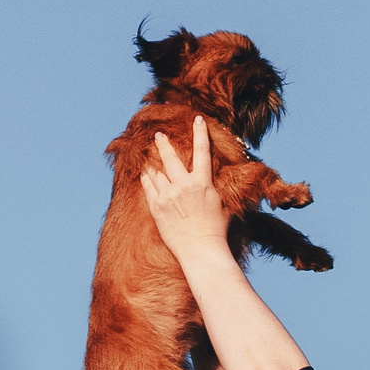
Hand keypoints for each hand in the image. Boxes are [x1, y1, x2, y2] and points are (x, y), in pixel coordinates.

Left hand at [140, 120, 233, 267]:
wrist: (201, 250)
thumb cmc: (217, 229)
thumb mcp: (224, 204)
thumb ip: (218, 187)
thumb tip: (221, 178)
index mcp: (203, 183)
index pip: (203, 151)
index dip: (200, 133)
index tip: (197, 119)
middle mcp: (183, 186)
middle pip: (171, 158)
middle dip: (164, 144)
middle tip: (159, 135)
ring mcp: (168, 196)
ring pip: (156, 172)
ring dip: (153, 163)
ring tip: (149, 157)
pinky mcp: (157, 208)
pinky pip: (148, 187)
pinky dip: (146, 178)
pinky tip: (145, 174)